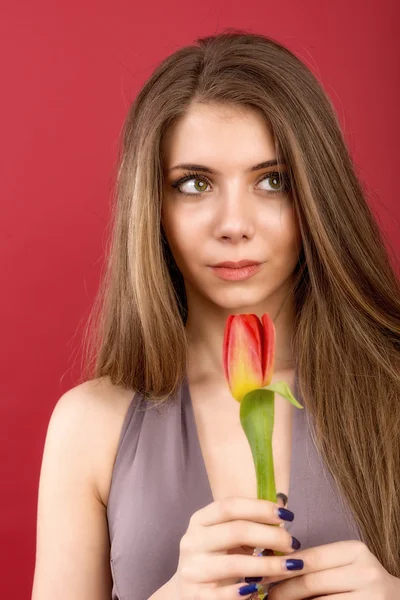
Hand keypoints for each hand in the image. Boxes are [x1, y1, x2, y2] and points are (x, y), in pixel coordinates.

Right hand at [174, 496, 302, 598]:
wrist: (188, 592)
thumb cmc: (216, 558)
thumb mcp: (225, 536)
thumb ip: (247, 523)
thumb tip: (282, 509)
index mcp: (200, 520)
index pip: (229, 506)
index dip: (259, 507)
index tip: (286, 514)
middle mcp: (192, 541)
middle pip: (236, 531)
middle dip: (271, 535)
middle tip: (293, 542)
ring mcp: (192, 569)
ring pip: (236, 564)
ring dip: (269, 565)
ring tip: (291, 565)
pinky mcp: (196, 595)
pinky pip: (225, 594)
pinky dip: (246, 591)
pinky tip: (261, 588)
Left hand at [264, 539, 399, 598]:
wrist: (395, 599)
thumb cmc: (358, 580)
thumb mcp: (342, 563)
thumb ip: (314, 562)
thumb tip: (271, 563)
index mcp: (355, 551)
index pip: (310, 558)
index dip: (282, 567)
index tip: (262, 575)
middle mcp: (365, 572)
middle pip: (311, 582)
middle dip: (283, 590)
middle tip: (266, 595)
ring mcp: (371, 597)